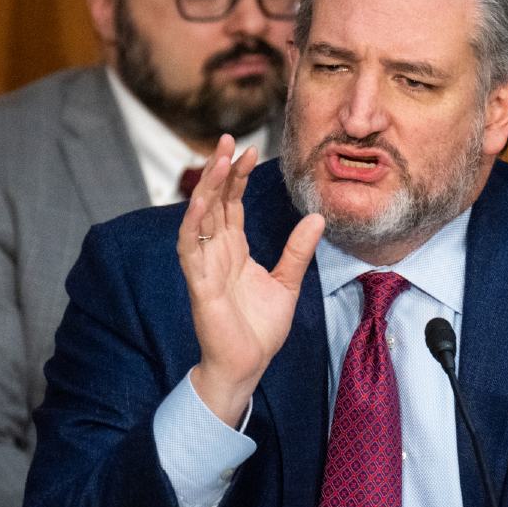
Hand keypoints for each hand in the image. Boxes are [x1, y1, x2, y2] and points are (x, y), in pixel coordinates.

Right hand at [179, 135, 323, 426]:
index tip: (250, 150)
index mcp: (234, 251)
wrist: (246, 366)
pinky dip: (193, 224)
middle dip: (220, 171)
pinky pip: (190, 249)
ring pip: (199, 219)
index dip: (238, 177)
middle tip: (229, 140)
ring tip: (218, 162)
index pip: (232, 205)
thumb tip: (317, 217)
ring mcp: (204, 267)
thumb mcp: (287, 283)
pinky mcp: (199, 285)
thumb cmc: (260, 330)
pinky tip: (201, 203)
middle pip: (214, 203)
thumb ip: (298, 250)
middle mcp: (216, 253)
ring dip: (206, 189)